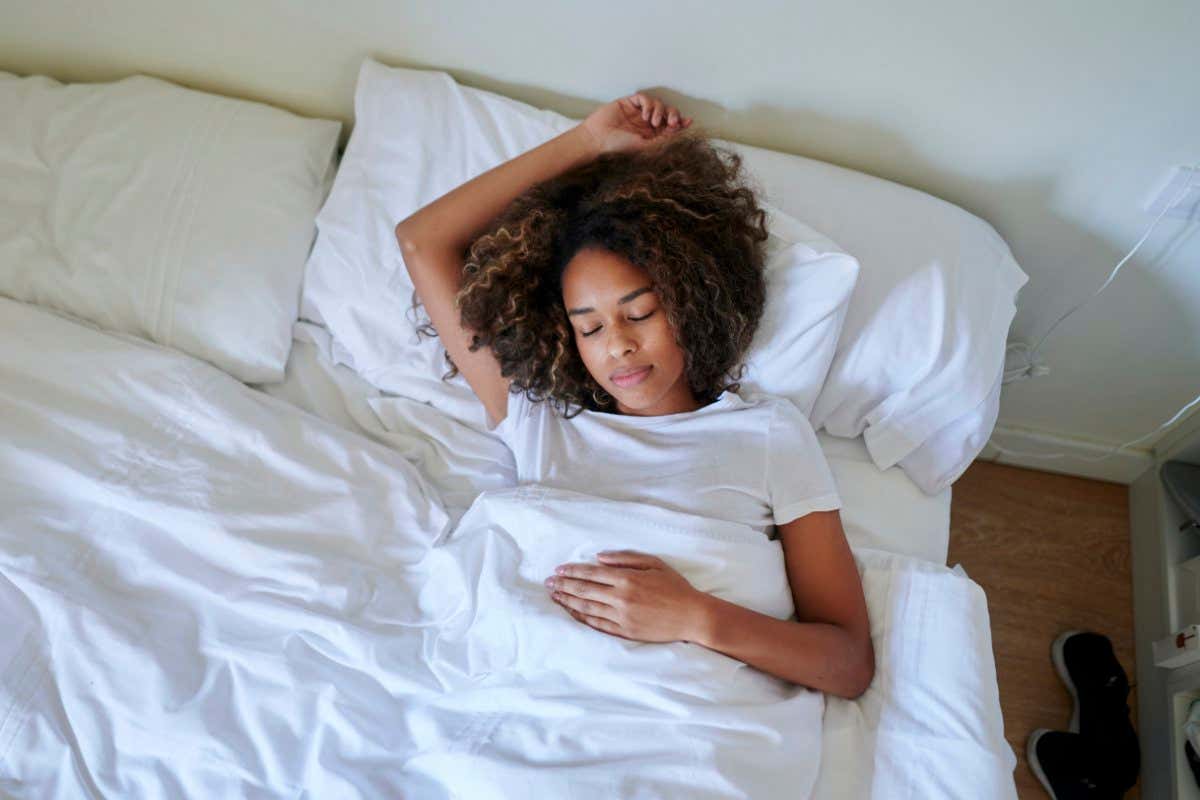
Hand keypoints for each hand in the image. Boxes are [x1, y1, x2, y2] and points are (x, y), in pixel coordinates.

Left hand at [544, 550, 709, 642]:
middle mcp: (621, 597)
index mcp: (627, 578)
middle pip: (584, 590)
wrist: (692, 616)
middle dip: (563, 585)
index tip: (558, 570)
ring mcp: (622, 616)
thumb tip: (599, 558)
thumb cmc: (676, 587)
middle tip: (548, 583)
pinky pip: (597, 624)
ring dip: (568, 601)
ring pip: (587, 607)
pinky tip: (572, 612)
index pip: (592, 573)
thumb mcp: (654, 563)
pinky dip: (581, 617)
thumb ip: (625, 558)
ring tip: (554, 596)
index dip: (572, 571)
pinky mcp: (625, 631)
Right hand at [578, 92, 691, 155]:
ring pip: (658, 104)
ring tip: (652, 122)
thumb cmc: (619, 147)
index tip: (689, 121)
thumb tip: (680, 131)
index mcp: (651, 135)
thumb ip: (663, 138)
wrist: (598, 139)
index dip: (681, 123)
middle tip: (672, 122)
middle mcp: (646, 123)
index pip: (670, 126)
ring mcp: (638, 112)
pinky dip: (648, 104)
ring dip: (659, 111)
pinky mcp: (629, 103)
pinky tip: (644, 115)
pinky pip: (644, 98)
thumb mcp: (646, 146)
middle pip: (667, 113)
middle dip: (673, 115)